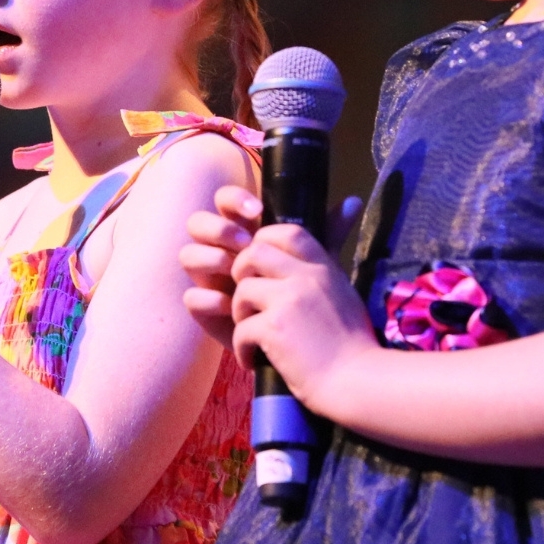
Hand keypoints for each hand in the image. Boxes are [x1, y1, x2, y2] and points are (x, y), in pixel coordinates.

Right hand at [181, 188, 363, 350]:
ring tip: (236, 269)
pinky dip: (209, 297)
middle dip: (218, 228)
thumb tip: (354, 201)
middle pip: (198, 222)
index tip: (256, 210)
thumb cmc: (302, 293)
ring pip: (188, 255)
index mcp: (243, 230)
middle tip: (243, 241)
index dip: (234, 199)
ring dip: (211, 258)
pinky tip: (229, 303)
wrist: (298, 343)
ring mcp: (208, 278)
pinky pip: (191, 297)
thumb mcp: (315, 261)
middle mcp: (221, 249)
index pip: (226, 201)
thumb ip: (327, 231)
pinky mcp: (203, 309)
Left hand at [229, 223, 380, 413]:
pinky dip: (242, 348)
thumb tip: (320, 244)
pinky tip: (252, 361)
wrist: (358, 381)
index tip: (260, 266)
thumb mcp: (344, 296)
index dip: (265, 240)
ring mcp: (289, 301)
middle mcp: (306, 277)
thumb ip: (325, 276)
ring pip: (242, 291)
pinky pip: (240, 328)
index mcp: (323, 268)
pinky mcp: (275, 328)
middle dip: (240, 274)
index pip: (288, 232)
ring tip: (251, 335)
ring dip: (239, 315)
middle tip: (247, 300)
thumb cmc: (354, 346)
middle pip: (254, 253)